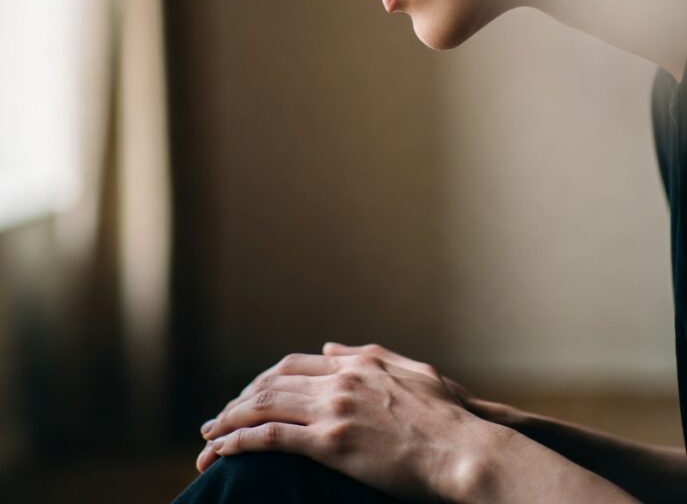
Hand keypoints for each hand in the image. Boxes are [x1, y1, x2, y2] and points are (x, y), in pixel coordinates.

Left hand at [197, 342, 488, 500]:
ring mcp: (334, 409)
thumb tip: (331, 347)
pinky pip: (272, 438)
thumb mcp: (413, 372)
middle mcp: (341, 379)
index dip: (265, 381)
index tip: (248, 397)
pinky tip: (222, 451)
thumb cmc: (449, 418)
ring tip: (207, 439)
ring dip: (229, 421)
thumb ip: (369, 356)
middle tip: (216, 420)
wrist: (463, 450)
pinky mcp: (331, 442)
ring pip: (265, 406)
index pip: (296, 365)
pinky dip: (240, 441)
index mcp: (358, 363)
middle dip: (239, 401)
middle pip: (273, 383)